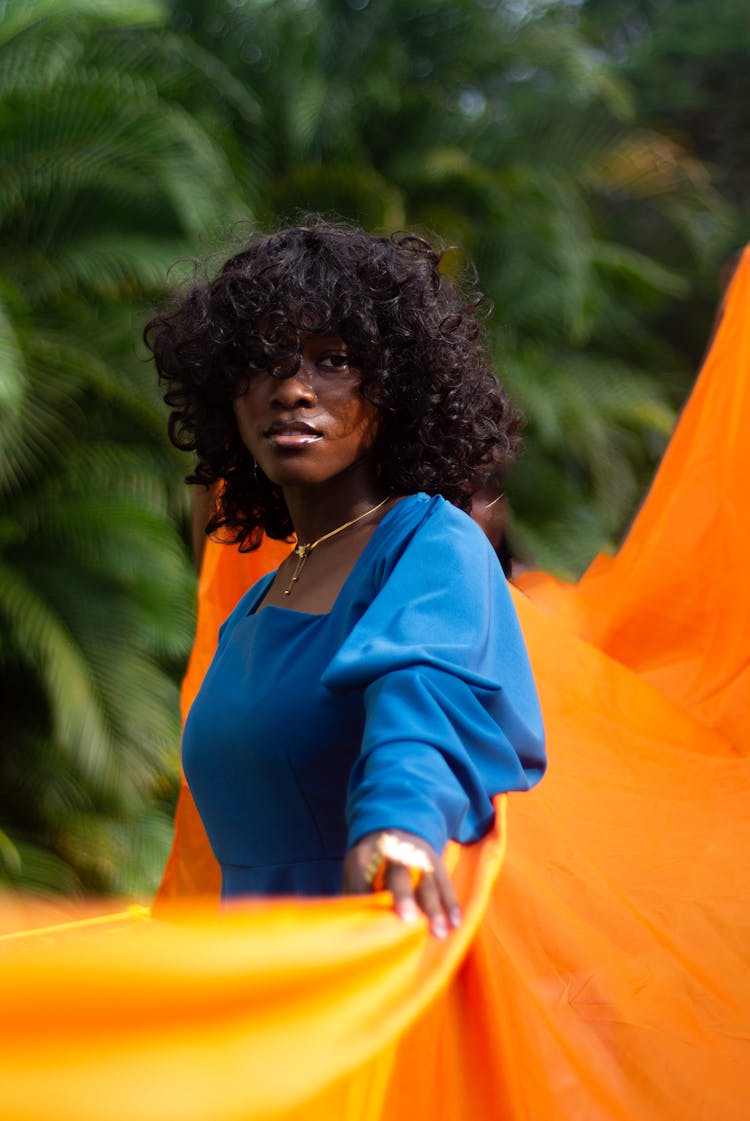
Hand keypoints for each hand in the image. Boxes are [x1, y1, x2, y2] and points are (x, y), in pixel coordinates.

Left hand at [343, 829, 460, 938]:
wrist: (393, 828)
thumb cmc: (369, 863)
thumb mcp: (354, 872)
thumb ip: (357, 894)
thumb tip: (363, 927)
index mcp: (364, 854)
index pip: (364, 874)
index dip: (367, 893)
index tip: (375, 916)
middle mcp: (393, 850)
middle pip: (399, 872)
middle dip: (404, 895)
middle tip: (409, 920)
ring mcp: (417, 854)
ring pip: (426, 880)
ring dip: (434, 907)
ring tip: (438, 932)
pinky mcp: (436, 861)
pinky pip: (444, 882)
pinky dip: (450, 903)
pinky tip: (454, 922)